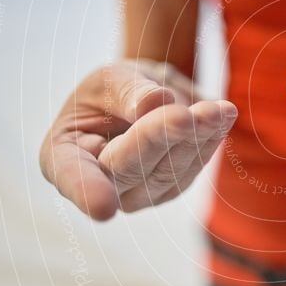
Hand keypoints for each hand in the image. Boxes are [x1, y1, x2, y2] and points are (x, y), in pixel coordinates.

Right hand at [40, 59, 237, 219]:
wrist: (140, 96)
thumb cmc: (113, 88)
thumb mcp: (111, 78)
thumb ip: (128, 91)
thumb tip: (157, 104)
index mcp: (63, 157)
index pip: (73, 178)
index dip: (87, 193)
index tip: (104, 208)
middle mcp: (98, 185)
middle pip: (130, 169)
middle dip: (161, 138)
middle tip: (188, 114)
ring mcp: (136, 194)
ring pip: (169, 171)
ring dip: (197, 137)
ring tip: (220, 109)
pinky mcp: (169, 189)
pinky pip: (193, 166)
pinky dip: (210, 139)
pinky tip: (222, 115)